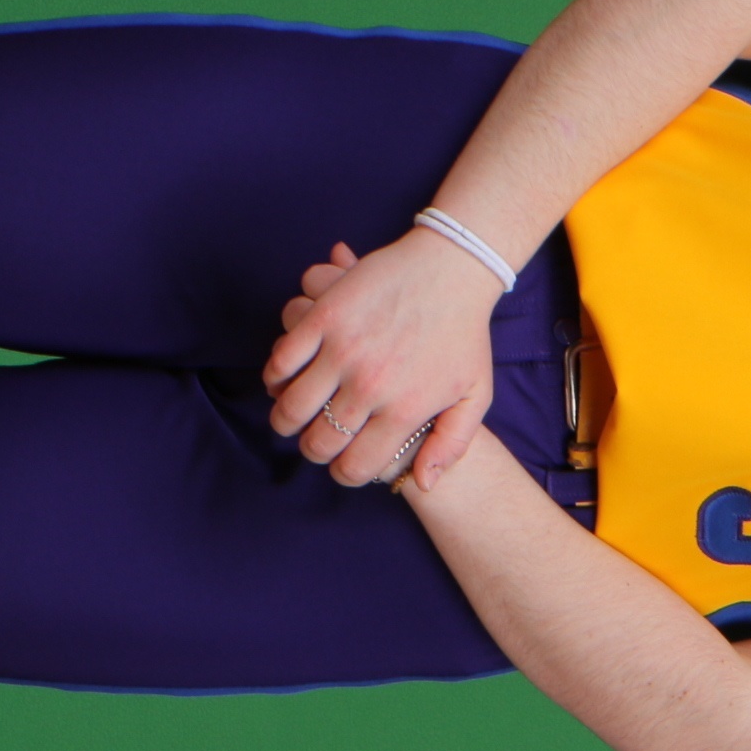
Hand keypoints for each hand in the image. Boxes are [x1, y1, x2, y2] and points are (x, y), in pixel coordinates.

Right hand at [263, 228, 502, 489]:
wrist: (452, 267)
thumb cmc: (466, 333)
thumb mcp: (475, 394)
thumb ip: (452, 444)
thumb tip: (421, 482)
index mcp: (405, 410)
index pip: (355, 467)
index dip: (345, 473)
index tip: (343, 464)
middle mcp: (371, 387)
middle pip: (318, 443)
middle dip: (314, 450)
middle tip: (316, 440)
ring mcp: (344, 351)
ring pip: (291, 408)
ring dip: (286, 419)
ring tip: (293, 416)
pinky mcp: (323, 318)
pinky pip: (281, 361)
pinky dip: (275, 377)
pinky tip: (286, 379)